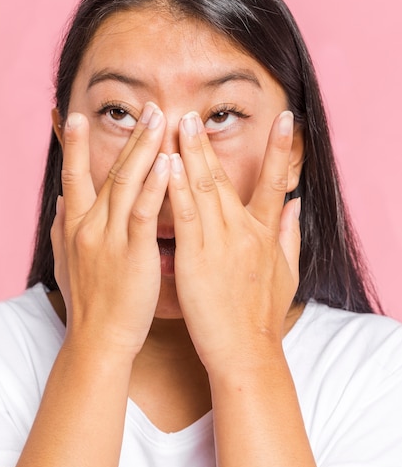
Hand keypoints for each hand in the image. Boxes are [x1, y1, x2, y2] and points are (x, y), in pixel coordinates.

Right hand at [50, 103, 168, 357]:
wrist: (98, 340)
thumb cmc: (90, 302)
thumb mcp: (66, 261)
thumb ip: (63, 228)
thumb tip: (61, 201)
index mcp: (76, 225)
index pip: (74, 176)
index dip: (75, 146)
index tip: (78, 116)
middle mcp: (90, 225)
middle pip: (110, 171)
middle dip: (130, 137)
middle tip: (147, 107)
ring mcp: (110, 237)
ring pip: (127, 183)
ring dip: (144, 149)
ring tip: (159, 119)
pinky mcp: (133, 253)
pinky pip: (144, 213)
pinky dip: (155, 186)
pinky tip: (168, 163)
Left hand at [168, 110, 300, 370]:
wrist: (246, 352)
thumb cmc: (263, 317)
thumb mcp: (287, 274)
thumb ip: (290, 236)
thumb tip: (296, 205)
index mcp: (266, 234)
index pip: (275, 183)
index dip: (280, 149)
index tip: (284, 118)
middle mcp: (244, 232)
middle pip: (225, 178)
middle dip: (208, 144)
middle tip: (195, 114)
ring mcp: (220, 244)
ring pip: (204, 190)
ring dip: (190, 154)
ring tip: (178, 125)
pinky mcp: (197, 259)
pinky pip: (186, 215)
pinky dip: (178, 188)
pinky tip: (169, 164)